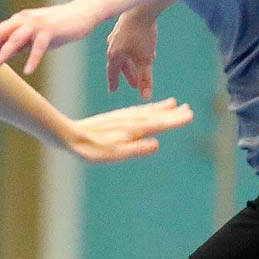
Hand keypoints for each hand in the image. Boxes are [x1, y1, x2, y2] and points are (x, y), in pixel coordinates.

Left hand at [0, 0, 100, 74]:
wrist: (82, 13)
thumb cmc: (58, 26)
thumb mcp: (35, 35)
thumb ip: (21, 43)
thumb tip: (5, 54)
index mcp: (19, 20)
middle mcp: (25, 19)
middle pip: (1, 33)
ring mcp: (37, 24)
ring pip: (15, 39)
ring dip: (2, 55)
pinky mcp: (51, 30)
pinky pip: (39, 46)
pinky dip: (33, 58)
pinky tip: (27, 71)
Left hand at [64, 97, 192, 163]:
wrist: (69, 135)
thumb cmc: (92, 150)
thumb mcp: (115, 154)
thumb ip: (136, 149)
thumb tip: (156, 144)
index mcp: (132, 131)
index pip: (158, 124)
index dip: (174, 120)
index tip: (189, 115)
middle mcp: (129, 122)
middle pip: (155, 116)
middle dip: (171, 114)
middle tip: (189, 109)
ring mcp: (121, 119)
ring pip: (145, 112)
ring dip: (160, 109)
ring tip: (173, 104)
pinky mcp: (113, 118)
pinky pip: (135, 111)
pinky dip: (145, 109)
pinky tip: (147, 109)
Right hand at [106, 10, 158, 98]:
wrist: (142, 8)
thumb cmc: (142, 34)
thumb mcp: (145, 60)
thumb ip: (145, 79)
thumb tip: (145, 97)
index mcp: (114, 55)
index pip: (112, 73)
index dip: (114, 83)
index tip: (113, 90)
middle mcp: (112, 45)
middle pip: (120, 64)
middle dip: (129, 74)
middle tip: (134, 84)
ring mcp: (117, 34)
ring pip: (124, 52)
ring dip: (133, 61)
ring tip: (142, 66)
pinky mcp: (124, 25)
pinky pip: (128, 42)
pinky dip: (134, 49)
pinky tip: (145, 48)